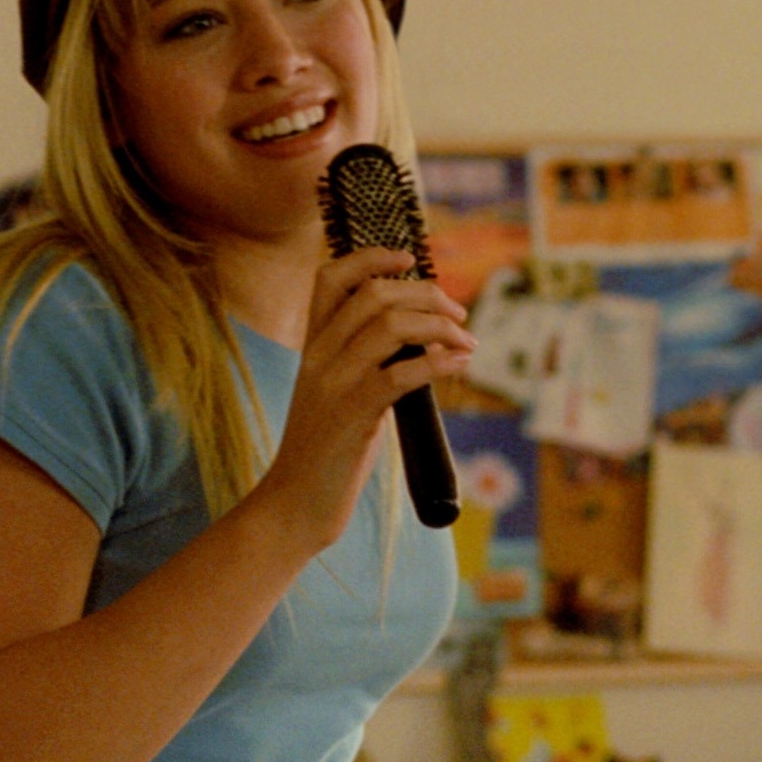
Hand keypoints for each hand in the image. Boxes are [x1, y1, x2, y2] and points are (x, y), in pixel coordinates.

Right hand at [249, 247, 474, 553]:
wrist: (294, 503)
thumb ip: (368, 362)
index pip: (332, 278)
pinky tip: (459, 364)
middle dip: (427, 295)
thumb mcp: (337, 394)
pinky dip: (439, 362)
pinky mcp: (352, 415)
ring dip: (440, 326)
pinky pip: (401, 374)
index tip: (410, 258)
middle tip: (458, 316)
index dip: (373, 257)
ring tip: (466, 342)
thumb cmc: (326, 452)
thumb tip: (425, 339)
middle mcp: (318, 356)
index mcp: (312, 346)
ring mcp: (333, 384)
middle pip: (374, 294)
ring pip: (389, 326)